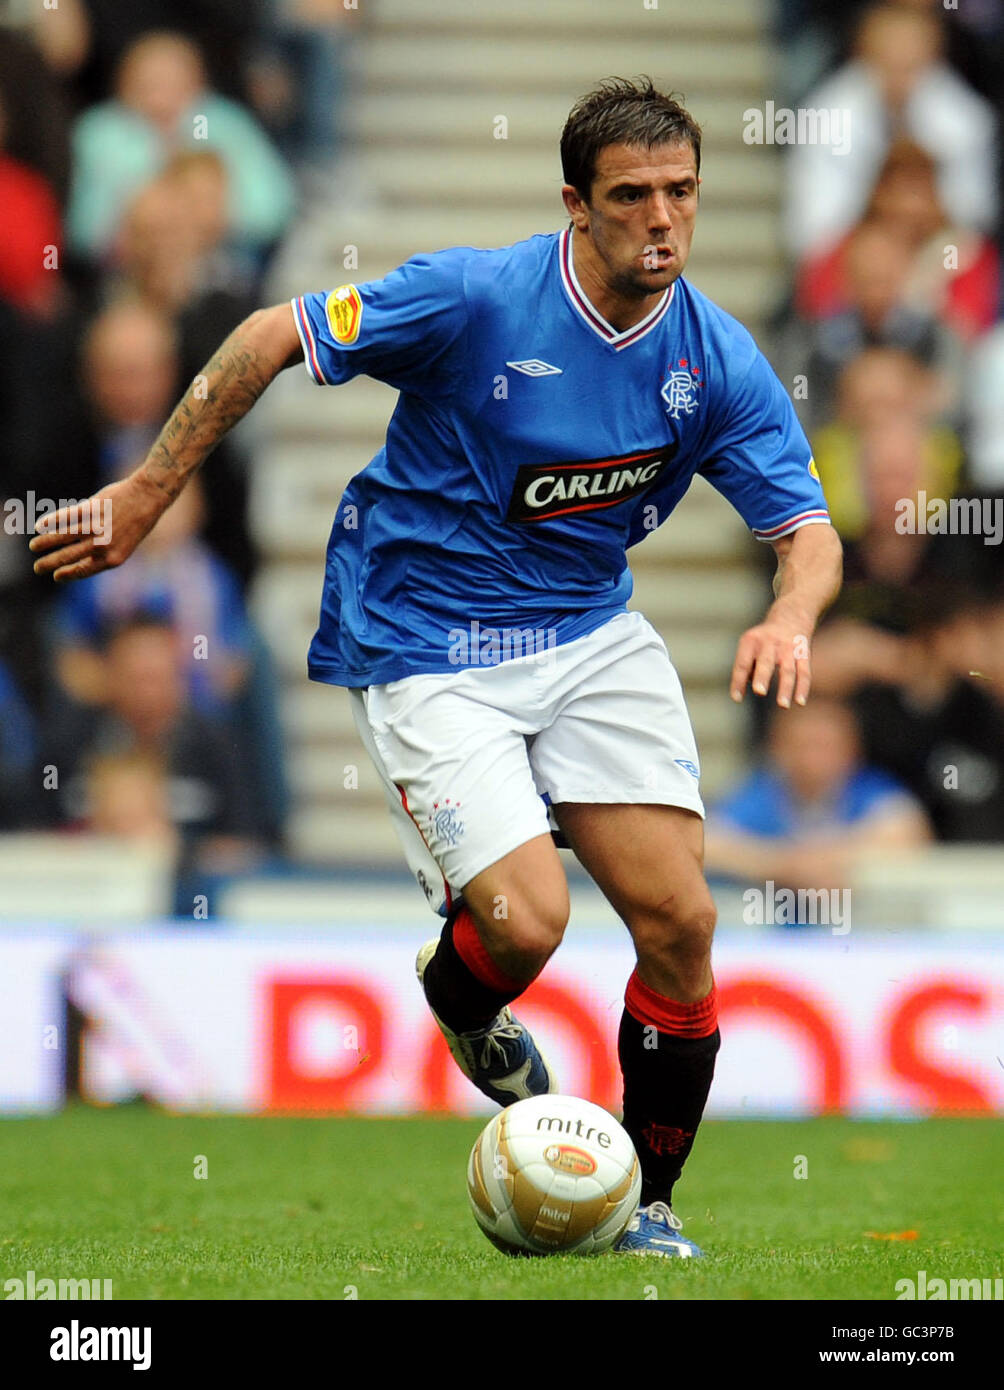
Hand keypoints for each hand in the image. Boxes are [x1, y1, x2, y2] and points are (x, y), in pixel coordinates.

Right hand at [28, 474, 167, 582]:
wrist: (148, 497)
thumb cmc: (136, 522)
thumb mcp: (123, 544)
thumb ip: (102, 552)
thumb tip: (77, 558)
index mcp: (113, 558)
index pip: (84, 570)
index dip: (67, 575)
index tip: (56, 576)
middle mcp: (103, 545)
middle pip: (69, 557)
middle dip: (50, 564)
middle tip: (37, 568)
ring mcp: (95, 526)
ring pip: (62, 537)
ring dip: (45, 543)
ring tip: (34, 547)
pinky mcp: (90, 509)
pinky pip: (65, 517)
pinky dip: (50, 521)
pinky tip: (39, 526)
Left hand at [730, 608, 810, 707]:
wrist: (791, 615)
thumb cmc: (764, 640)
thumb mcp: (750, 645)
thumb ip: (746, 666)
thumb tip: (741, 690)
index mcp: (751, 641)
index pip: (742, 663)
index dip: (738, 681)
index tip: (736, 698)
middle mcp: (769, 642)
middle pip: (766, 662)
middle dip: (762, 677)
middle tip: (759, 692)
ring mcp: (788, 648)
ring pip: (787, 669)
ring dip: (785, 688)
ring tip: (782, 705)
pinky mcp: (804, 653)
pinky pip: (804, 671)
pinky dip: (802, 687)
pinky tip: (800, 702)